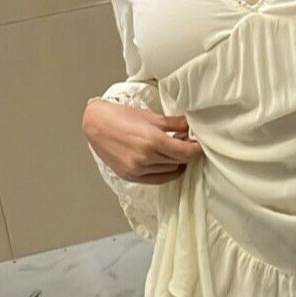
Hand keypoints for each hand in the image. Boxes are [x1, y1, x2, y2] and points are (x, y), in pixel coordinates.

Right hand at [83, 99, 202, 183]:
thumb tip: (193, 126)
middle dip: (187, 153)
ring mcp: (137, 169)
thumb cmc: (122, 117)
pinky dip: (166, 172)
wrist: (96, 124)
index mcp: (153, 141)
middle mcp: (145, 158)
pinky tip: (167, 163)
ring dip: (176, 162)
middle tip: (187, 143)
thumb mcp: (152, 117)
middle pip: (179, 162)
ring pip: (170, 171)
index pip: (186, 153)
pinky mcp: (130, 176)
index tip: (199, 144)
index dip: (196, 149)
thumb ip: (175, 124)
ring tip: (174, 150)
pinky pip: (157, 179)